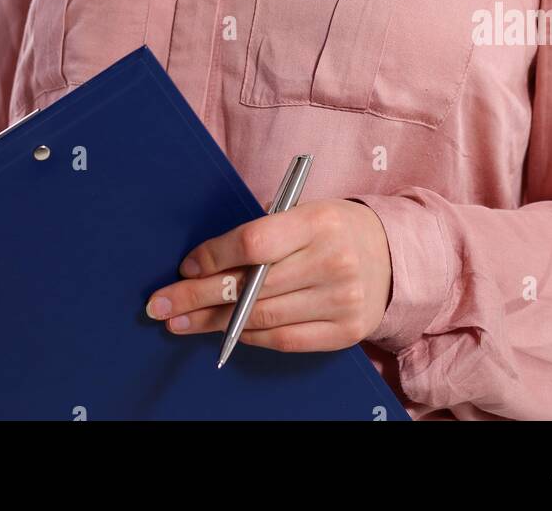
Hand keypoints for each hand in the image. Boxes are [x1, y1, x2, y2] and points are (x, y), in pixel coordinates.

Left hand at [144, 198, 392, 351]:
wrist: (390, 254)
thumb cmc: (331, 227)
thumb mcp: (303, 211)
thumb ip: (263, 232)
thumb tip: (204, 263)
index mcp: (318, 222)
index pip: (255, 243)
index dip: (214, 257)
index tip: (186, 266)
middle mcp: (332, 262)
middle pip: (251, 287)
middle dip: (198, 297)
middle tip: (160, 304)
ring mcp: (341, 300)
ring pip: (262, 318)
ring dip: (213, 322)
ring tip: (181, 322)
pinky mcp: (345, 332)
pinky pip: (284, 340)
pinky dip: (250, 336)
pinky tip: (224, 331)